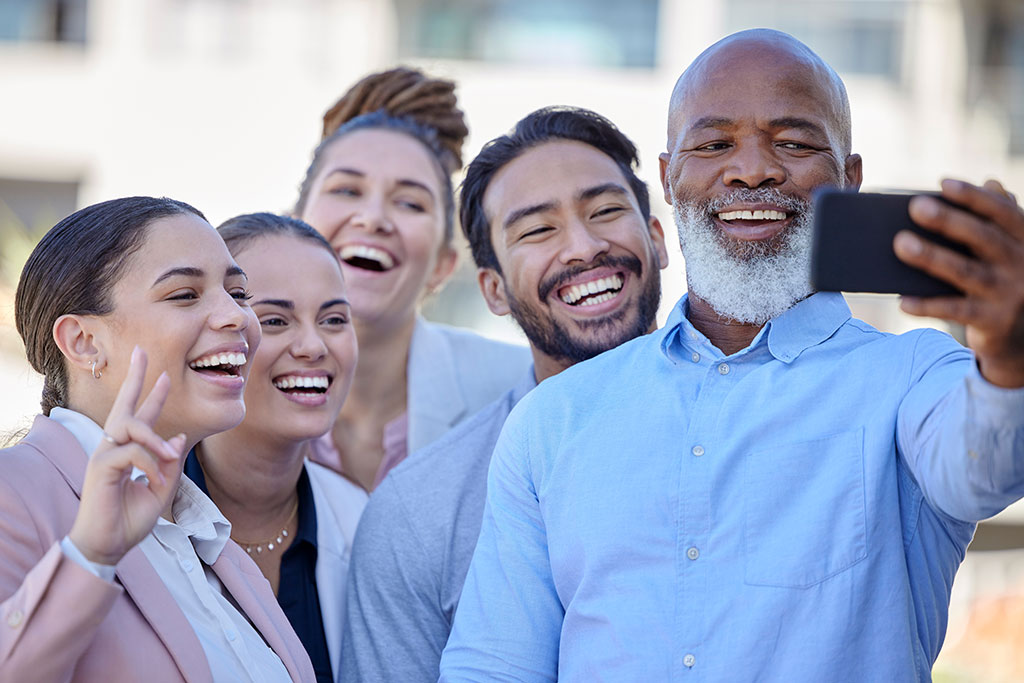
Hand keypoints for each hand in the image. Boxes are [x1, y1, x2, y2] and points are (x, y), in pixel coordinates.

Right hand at [68, 347, 186, 565]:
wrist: (109, 546)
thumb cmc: (130, 520)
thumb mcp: (161, 491)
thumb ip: (170, 465)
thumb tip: (178, 437)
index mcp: (127, 451)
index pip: (140, 417)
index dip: (152, 396)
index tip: (163, 375)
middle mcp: (112, 447)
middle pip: (123, 405)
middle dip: (134, 378)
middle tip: (141, 351)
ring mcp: (104, 455)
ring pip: (131, 427)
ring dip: (155, 439)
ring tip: (170, 455)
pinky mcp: (101, 467)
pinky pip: (131, 453)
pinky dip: (149, 463)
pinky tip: (155, 478)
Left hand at [893, 178, 1023, 387]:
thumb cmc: (1009, 282)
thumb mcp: (1012, 250)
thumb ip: (1001, 220)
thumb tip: (991, 183)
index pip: (1003, 212)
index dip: (974, 197)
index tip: (943, 183)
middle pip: (983, 238)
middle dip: (949, 221)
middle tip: (915, 206)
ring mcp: (1010, 294)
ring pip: (966, 273)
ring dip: (932, 257)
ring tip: (900, 244)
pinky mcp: (995, 322)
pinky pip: (955, 311)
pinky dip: (928, 305)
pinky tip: (903, 300)